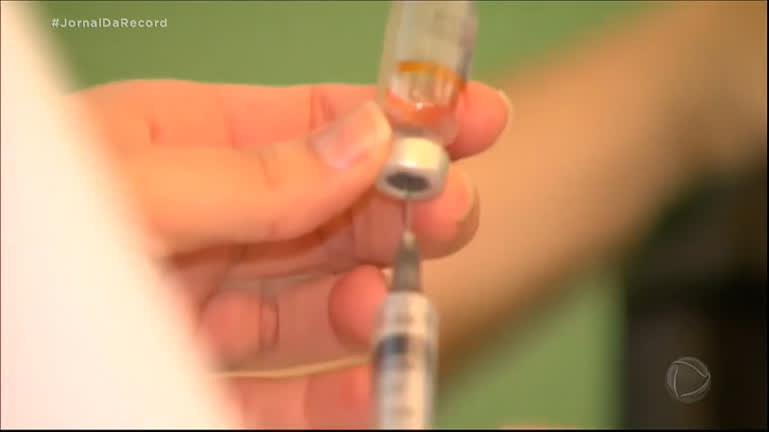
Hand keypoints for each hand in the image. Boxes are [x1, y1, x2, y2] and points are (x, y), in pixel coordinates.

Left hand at [74, 79, 508, 427]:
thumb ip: (248, 171)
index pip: (311, 122)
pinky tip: (373, 380)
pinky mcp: (202, 383)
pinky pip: (288, 391)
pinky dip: (340, 391)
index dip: (396, 115)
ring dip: (375, 300)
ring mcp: (206, 309)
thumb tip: (363, 137)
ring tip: (399, 304)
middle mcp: (206, 224)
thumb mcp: (129, 186)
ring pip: (320, 301)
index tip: (471, 116)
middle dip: (401, 207)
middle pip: (332, 212)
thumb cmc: (23, 249)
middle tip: (450, 212)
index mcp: (180, 149)